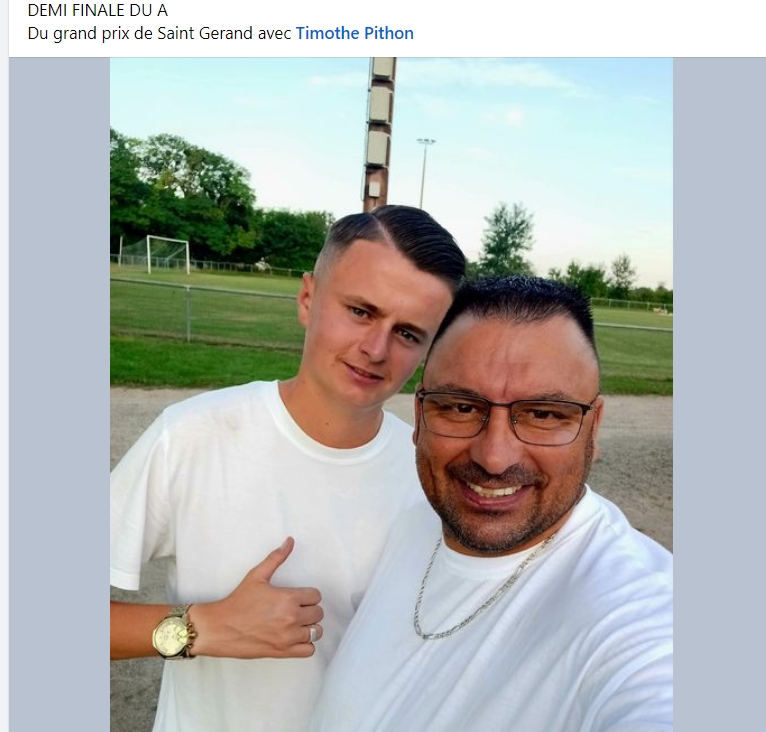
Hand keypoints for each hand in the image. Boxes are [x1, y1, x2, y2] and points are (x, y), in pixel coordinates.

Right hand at [190, 537, 323, 658]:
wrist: (219, 628)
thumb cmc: (238, 602)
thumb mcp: (257, 576)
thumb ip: (276, 558)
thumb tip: (290, 541)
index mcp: (288, 598)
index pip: (316, 596)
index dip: (308, 595)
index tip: (299, 597)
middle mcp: (291, 618)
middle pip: (318, 613)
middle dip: (310, 609)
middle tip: (297, 609)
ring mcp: (288, 637)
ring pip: (316, 632)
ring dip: (309, 627)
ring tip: (297, 623)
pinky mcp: (282, 652)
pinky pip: (309, 650)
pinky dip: (306, 645)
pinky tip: (295, 637)